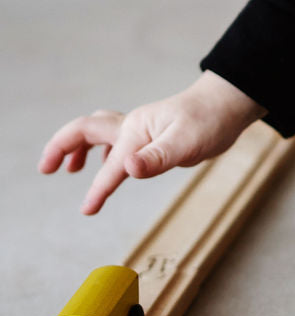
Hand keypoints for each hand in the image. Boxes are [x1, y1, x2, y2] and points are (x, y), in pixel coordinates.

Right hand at [38, 72, 265, 214]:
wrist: (227, 105)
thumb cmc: (209, 121)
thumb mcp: (186, 143)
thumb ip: (157, 158)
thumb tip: (128, 168)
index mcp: (136, 130)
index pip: (112, 166)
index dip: (98, 190)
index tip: (87, 211)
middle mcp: (132, 127)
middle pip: (85, 130)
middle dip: (61, 147)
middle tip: (46, 169)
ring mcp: (140, 129)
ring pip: (97, 132)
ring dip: (77, 147)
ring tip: (68, 169)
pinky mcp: (150, 134)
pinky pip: (115, 138)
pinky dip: (102, 149)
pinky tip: (106, 163)